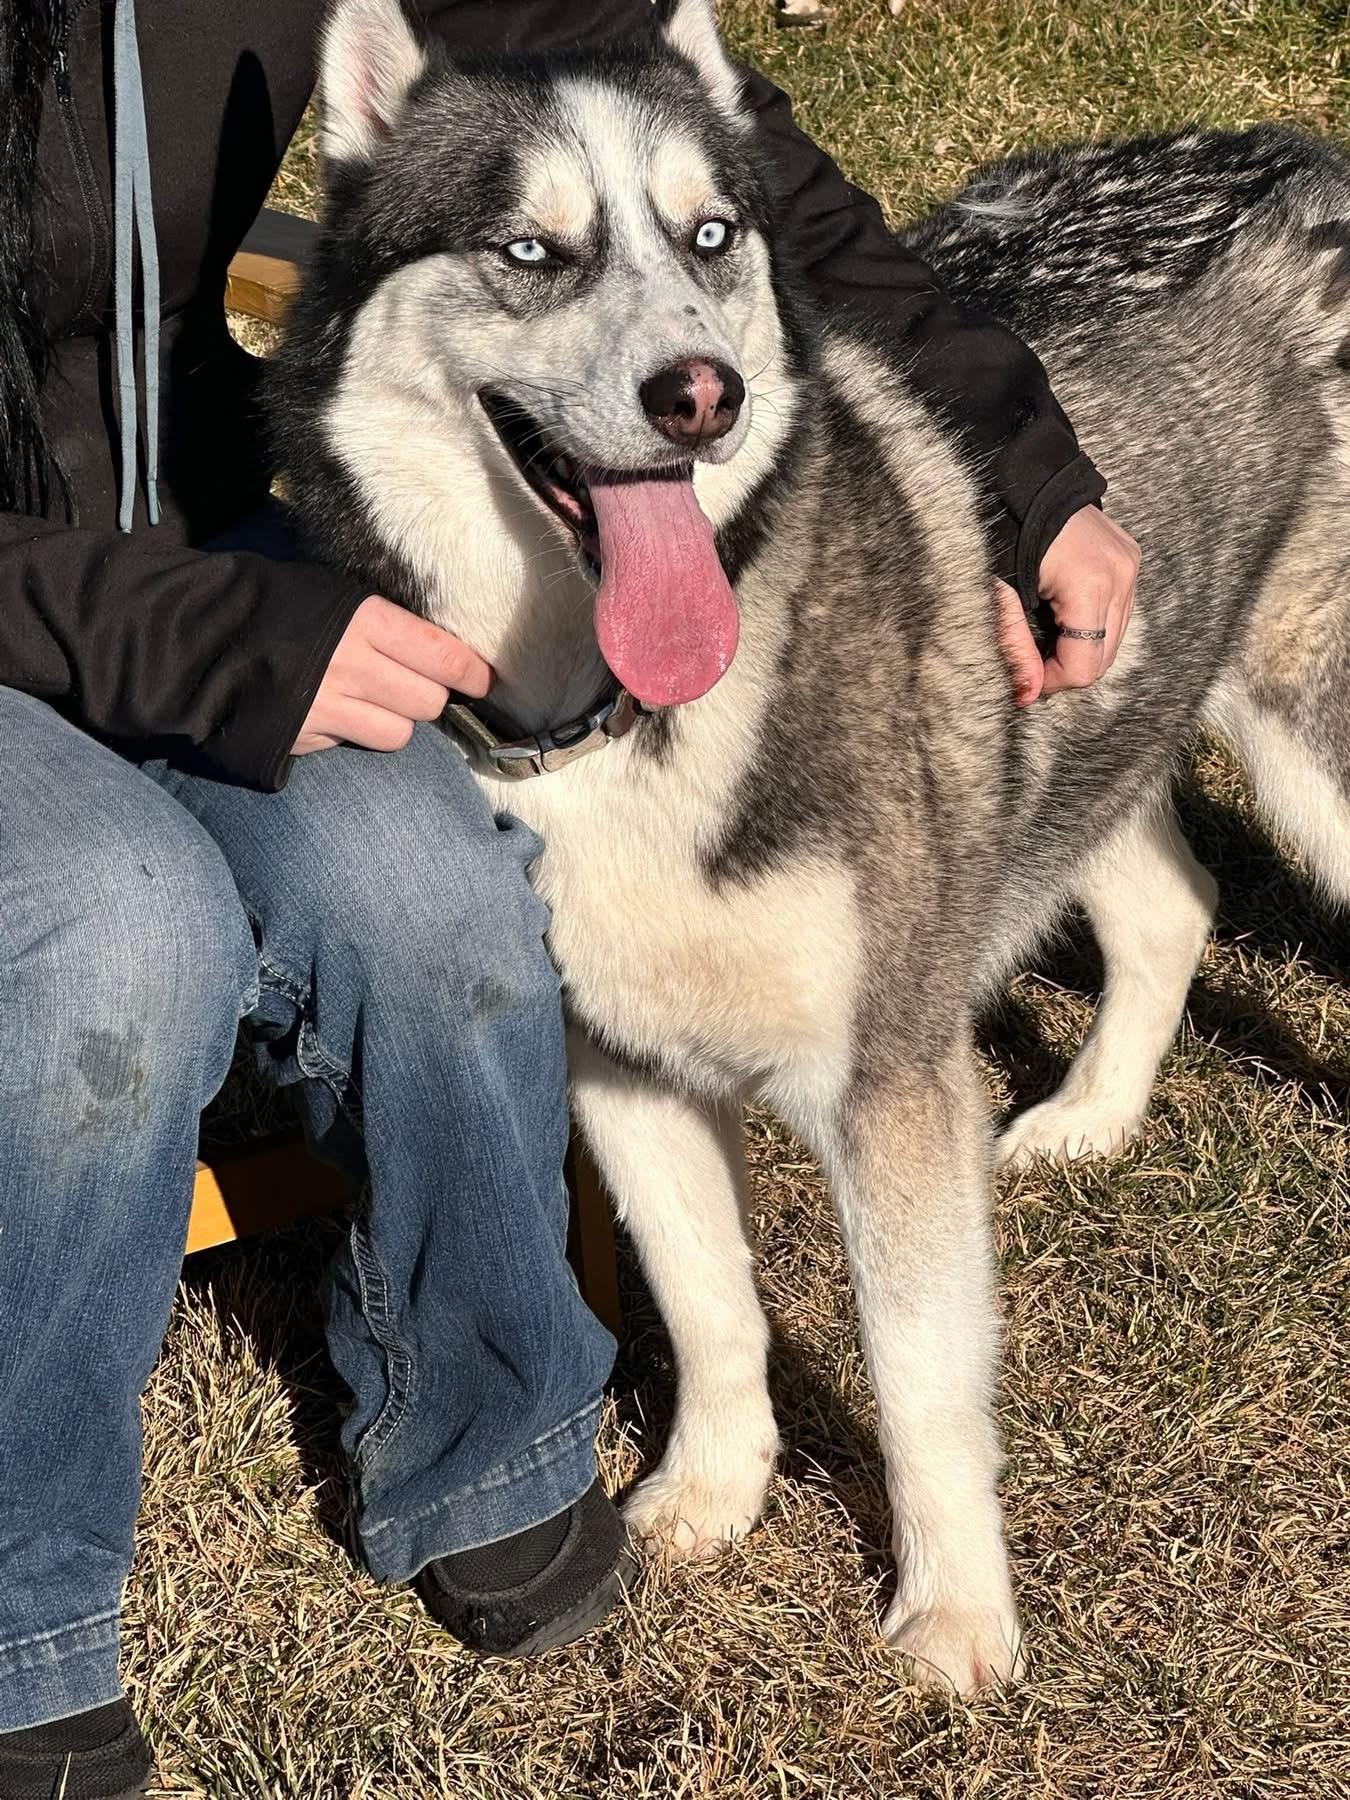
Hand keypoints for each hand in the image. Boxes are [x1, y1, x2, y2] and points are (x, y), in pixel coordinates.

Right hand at [293, 595, 492, 754]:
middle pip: (428, 701)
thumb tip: (441, 655)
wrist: (207, 634)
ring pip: (400, 733)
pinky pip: (357, 744)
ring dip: (395, 722)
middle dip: (427, 698)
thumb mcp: (337, 597)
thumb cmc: (280, 607)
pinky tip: (337, 714)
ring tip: (371, 703)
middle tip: (410, 687)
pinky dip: (357, 735)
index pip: (442, 656)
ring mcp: (329, 705)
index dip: (471, 674)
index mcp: (365, 620)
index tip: (483, 681)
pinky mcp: (308, 735)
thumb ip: (387, 625)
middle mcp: (353, 664)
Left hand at [994, 506, 1140, 706]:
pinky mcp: (1131, 561)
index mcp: (1090, 585)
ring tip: (1045, 630)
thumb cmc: (1005, 532)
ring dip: (1079, 649)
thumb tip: (1027, 697)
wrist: (1030, 481)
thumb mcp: (1000, 593)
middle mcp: (1121, 578)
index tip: (1024, 675)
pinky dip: (1091, 627)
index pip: (1084, 666)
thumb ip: (1014, 645)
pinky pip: (1118, 616)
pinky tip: (1063, 613)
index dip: (1052, 681)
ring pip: (1114, 642)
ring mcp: (1131, 569)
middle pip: (1103, 659)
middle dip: (1065, 668)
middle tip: (1032, 655)